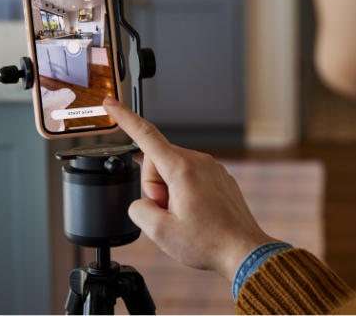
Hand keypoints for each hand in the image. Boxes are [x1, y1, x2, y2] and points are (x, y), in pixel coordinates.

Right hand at [103, 96, 277, 280]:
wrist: (244, 252)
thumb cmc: (208, 243)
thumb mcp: (159, 232)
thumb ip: (138, 210)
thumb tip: (142, 203)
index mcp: (182, 168)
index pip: (145, 135)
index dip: (124, 117)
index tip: (111, 103)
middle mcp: (199, 161)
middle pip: (156, 162)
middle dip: (155, 188)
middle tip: (170, 213)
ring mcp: (211, 168)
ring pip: (172, 172)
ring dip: (170, 193)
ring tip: (186, 217)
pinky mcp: (218, 178)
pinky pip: (190, 178)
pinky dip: (185, 195)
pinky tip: (197, 215)